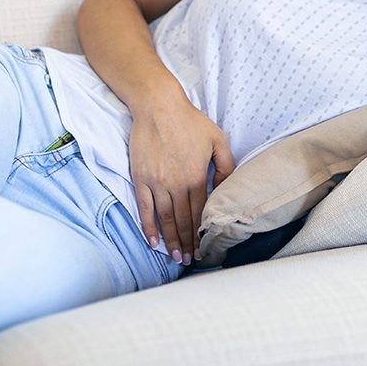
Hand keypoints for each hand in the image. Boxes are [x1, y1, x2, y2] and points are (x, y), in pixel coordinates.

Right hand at [129, 96, 235, 265]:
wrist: (158, 106)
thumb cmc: (190, 121)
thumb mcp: (218, 140)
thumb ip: (225, 166)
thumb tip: (224, 188)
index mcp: (196, 177)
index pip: (199, 214)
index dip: (201, 234)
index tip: (204, 249)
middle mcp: (176, 184)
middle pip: (182, 221)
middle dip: (187, 243)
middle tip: (190, 260)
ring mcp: (156, 183)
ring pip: (164, 219)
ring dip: (170, 240)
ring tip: (175, 257)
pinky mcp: (141, 178)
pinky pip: (145, 208)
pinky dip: (148, 227)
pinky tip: (153, 241)